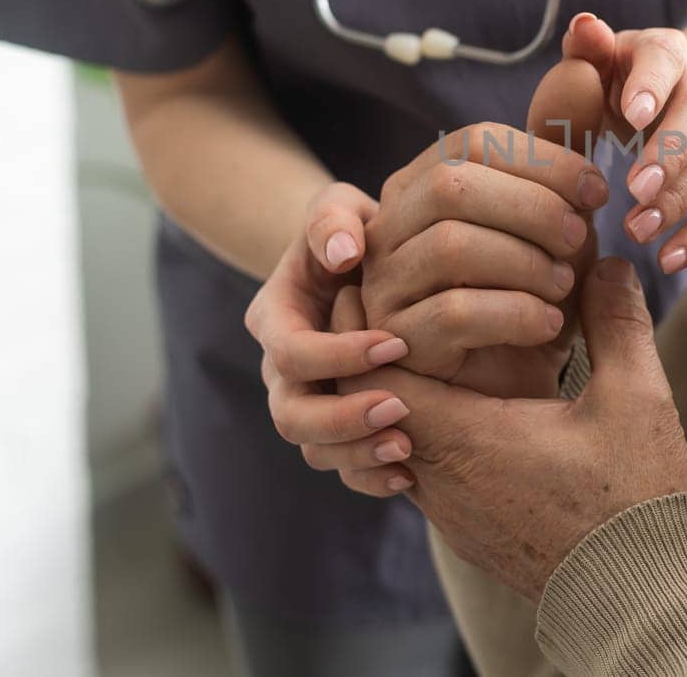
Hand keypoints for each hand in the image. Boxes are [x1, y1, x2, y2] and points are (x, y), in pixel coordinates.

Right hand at [245, 182, 416, 476]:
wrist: (363, 266)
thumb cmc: (353, 232)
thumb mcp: (339, 209)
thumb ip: (333, 219)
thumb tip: (341, 252)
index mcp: (276, 318)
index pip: (291, 352)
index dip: (338, 355)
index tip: (396, 345)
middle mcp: (281, 370)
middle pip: (290, 414)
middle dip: (342, 418)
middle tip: (399, 408)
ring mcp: (306, 402)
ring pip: (312, 449)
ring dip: (357, 455)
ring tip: (408, 450)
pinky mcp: (334, 428)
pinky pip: (340, 467)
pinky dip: (368, 477)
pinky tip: (410, 472)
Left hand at [337, 258, 686, 597]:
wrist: (643, 602)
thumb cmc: (637, 502)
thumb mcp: (636, 398)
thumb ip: (616, 323)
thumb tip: (607, 263)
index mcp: (465, 440)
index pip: (371, 377)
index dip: (368, 326)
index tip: (382, 282)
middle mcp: (439, 481)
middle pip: (368, 410)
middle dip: (378, 352)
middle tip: (399, 300)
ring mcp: (451, 513)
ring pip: (392, 442)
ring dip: (404, 393)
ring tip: (432, 343)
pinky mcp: (469, 531)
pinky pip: (421, 471)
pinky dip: (429, 430)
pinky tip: (470, 403)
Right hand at [359, 55, 610, 398]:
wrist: (512, 384)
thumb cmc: (534, 286)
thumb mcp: (558, 209)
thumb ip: (566, 137)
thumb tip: (586, 53)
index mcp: (427, 179)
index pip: (476, 142)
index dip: (545, 159)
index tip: (600, 191)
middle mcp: (390, 223)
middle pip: (456, 186)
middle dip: (534, 208)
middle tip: (585, 238)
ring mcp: (383, 282)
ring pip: (451, 246)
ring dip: (527, 262)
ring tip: (568, 284)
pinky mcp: (393, 341)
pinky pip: (451, 313)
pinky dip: (515, 312)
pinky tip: (553, 323)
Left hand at [557, 15, 686, 275]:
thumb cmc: (629, 79)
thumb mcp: (604, 60)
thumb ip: (587, 49)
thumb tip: (583, 25)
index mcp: (667, 51)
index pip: (665, 60)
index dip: (652, 85)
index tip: (634, 115)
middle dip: (672, 155)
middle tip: (636, 190)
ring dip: (682, 201)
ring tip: (638, 231)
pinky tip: (670, 259)